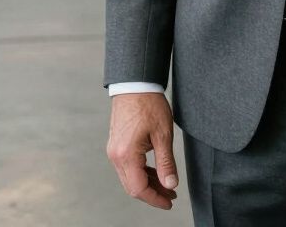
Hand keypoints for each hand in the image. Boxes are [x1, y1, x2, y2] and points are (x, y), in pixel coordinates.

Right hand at [106, 92, 179, 210]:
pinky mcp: (116, 144)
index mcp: (126, 155)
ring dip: (147, 183)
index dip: (155, 198)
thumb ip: (166, 163)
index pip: (139, 189)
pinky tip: (155, 171)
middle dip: (153, 193)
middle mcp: (116, 155)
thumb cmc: (148, 104)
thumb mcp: (163, 134)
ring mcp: (114, 150)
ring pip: (130, 177)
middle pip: (133, 186)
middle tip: (171, 194)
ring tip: (166, 183)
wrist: (134, 83)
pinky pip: (127, 166)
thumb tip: (170, 184)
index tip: (169, 201)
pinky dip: (141, 172)